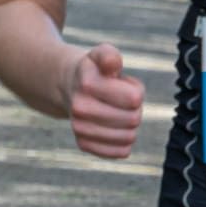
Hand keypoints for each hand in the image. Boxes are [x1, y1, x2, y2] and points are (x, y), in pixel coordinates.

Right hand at [67, 42, 144, 159]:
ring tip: (117, 111)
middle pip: (133, 119)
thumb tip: (112, 64)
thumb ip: (110, 55)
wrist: (69, 87)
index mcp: (88, 84)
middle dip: (135, 109)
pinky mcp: (84, 144)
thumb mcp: (102, 54)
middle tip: (122, 100)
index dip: (136, 91)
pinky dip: (124, 141)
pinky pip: (121, 152)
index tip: (124, 85)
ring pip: (129, 137)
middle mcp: (79, 108)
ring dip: (129, 125)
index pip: (134, 99)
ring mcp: (80, 128)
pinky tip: (115, 128)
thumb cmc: (95, 71)